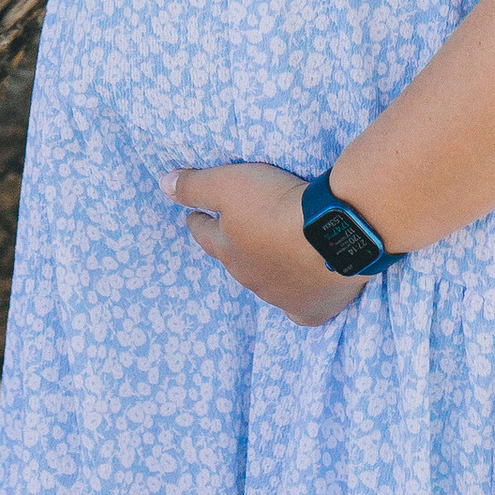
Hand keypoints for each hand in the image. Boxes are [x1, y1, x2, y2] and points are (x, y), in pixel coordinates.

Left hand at [165, 163, 361, 326]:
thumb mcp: (229, 183)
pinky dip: (296, 302)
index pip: (204, 234)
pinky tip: (298, 298)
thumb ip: (195, 185)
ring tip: (274, 253)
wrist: (331, 233)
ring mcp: (280, 297)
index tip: (195, 215)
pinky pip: (298, 310)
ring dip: (266, 268)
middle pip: (234, 260)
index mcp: (228, 250)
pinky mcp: (311, 309)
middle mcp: (250, 278)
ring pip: (266, 283)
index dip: (199, 221)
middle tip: (240, 230)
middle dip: (233, 246)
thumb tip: (164, 184)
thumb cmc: (276, 204)